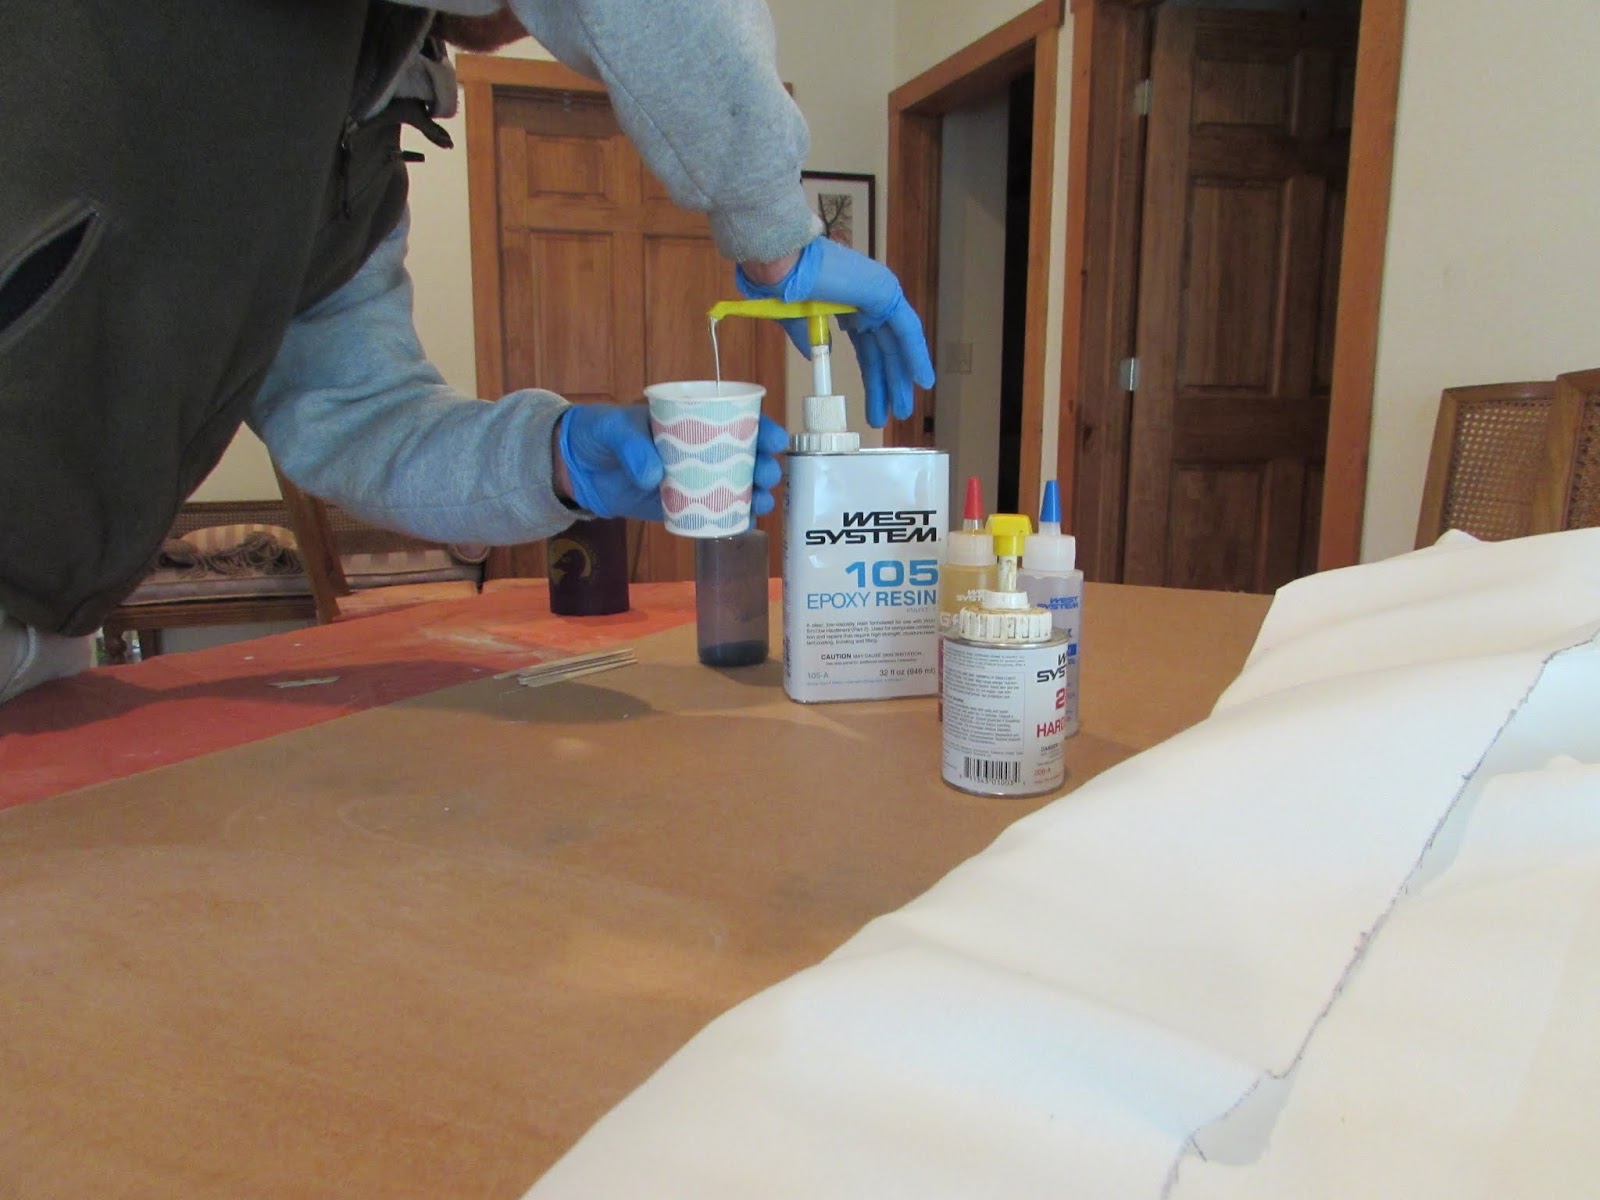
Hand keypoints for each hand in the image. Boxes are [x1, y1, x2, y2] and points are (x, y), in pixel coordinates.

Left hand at [556, 404, 789, 520]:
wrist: (576, 467)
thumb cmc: (600, 433)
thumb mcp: (614, 429)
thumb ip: (632, 447)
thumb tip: (654, 476)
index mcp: (691, 420)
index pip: (735, 420)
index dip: (762, 428)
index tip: (775, 440)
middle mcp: (699, 449)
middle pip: (743, 456)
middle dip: (763, 465)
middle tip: (767, 475)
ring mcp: (691, 479)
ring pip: (734, 486)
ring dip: (754, 494)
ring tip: (762, 502)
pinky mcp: (679, 505)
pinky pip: (711, 513)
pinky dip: (730, 519)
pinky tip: (744, 524)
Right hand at [736, 236, 935, 427]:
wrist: (783, 265)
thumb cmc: (783, 285)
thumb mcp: (797, 323)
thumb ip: (810, 340)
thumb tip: (814, 356)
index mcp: (847, 307)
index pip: (868, 350)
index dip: (872, 380)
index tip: (874, 408)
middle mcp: (866, 301)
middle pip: (884, 351)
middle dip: (888, 385)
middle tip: (893, 414)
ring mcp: (878, 294)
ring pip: (897, 344)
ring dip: (902, 377)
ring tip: (903, 409)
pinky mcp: (886, 292)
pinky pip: (907, 329)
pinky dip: (916, 355)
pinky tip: (922, 380)